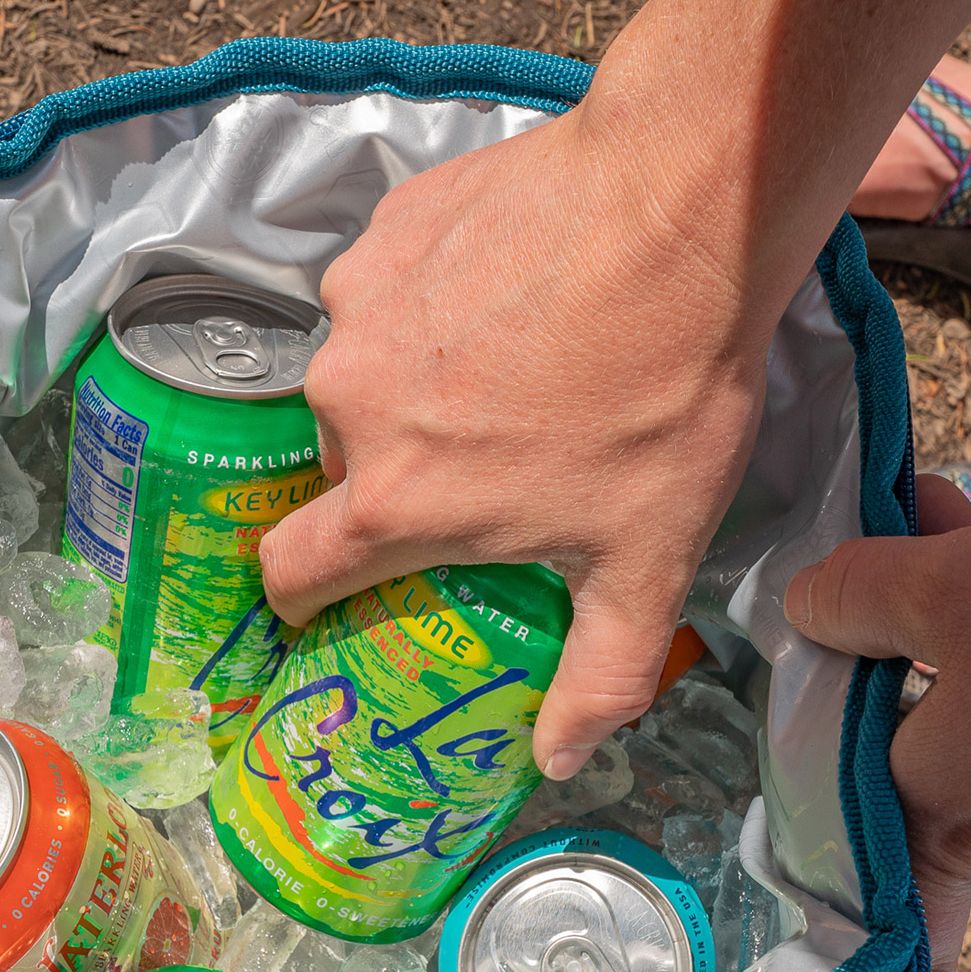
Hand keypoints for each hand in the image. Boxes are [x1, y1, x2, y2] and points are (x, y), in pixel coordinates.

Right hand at [259, 100, 768, 780]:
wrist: (681, 209)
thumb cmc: (664, 395)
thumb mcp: (649, 559)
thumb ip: (598, 676)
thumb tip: (555, 762)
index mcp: (393, 501)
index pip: (288, 572)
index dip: (305, 595)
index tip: (334, 591)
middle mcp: (350, 405)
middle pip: (342, 467)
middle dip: (398, 478)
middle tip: (488, 464)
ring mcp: (361, 309)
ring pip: (365, 373)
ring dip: (417, 384)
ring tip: (515, 367)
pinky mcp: (386, 232)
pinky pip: (386, 289)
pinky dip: (433, 301)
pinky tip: (512, 292)